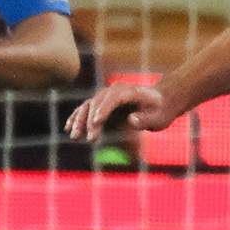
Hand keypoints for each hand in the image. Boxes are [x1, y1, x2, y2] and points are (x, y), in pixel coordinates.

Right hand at [64, 82, 179, 139]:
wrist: (160, 102)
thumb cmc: (161, 111)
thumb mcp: (159, 118)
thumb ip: (146, 119)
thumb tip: (131, 120)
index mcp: (128, 91)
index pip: (112, 99)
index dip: (103, 109)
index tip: (96, 122)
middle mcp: (114, 91)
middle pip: (97, 103)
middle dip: (90, 120)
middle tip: (89, 138)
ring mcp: (106, 96)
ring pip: (88, 106)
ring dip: (79, 120)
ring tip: (74, 136)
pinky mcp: (102, 103)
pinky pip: (86, 109)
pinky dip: (77, 118)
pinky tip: (68, 128)